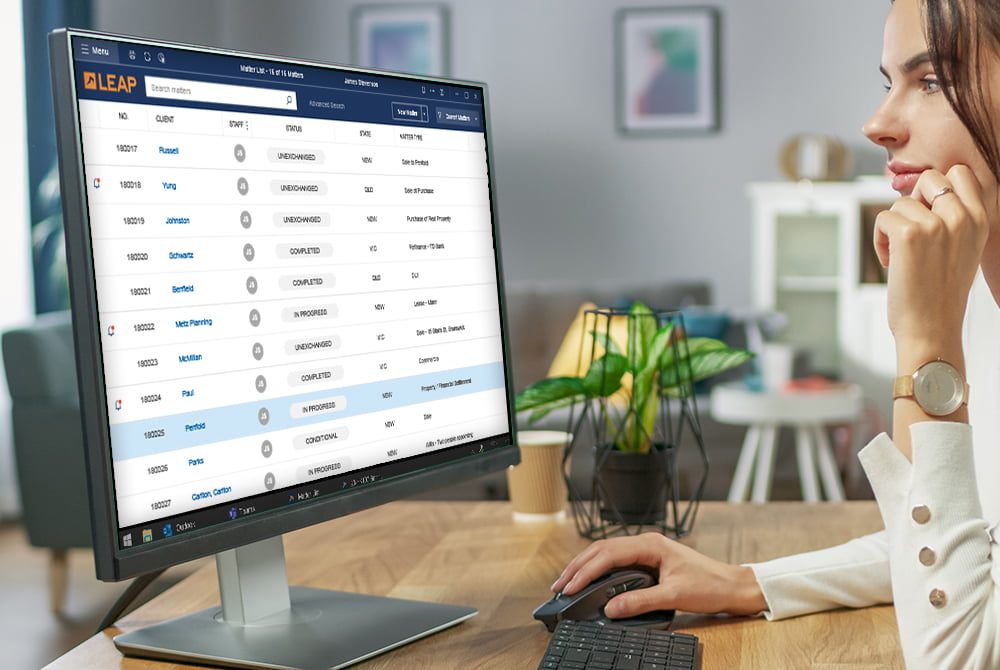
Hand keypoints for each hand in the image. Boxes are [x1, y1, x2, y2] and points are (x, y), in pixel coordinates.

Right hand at [550, 533, 766, 617]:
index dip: (585, 571)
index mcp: (650, 544)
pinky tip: (590, 581)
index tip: (570, 586)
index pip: (607, 554)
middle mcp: (646, 543)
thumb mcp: (674, 595)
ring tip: (567, 583)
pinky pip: (616, 562)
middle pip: (601, 550)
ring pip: (606, 555)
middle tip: (559, 586)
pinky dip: (598, 571)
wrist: (732, 586)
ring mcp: (647, 551)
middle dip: (578, 567)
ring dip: (585, 568)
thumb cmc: (710, 585)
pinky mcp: (649, 561)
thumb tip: (610, 609)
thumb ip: (640, 601)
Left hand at [873, 166, 987, 364]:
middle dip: (913, 202)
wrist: (931, 329)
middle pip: (929, 178)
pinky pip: (882, 218)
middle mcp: (962, 218)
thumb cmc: (939, 294)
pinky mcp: (909, 234)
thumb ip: (952, 219)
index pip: (958, 174)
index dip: (935, 189)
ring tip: (902, 257)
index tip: (927, 215)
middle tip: (911, 234)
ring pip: (901, 202)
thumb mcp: (962, 249)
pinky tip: (891, 263)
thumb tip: (922, 193)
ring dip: (893, 227)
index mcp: (980, 220)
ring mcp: (937, 224)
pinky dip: (879, 240)